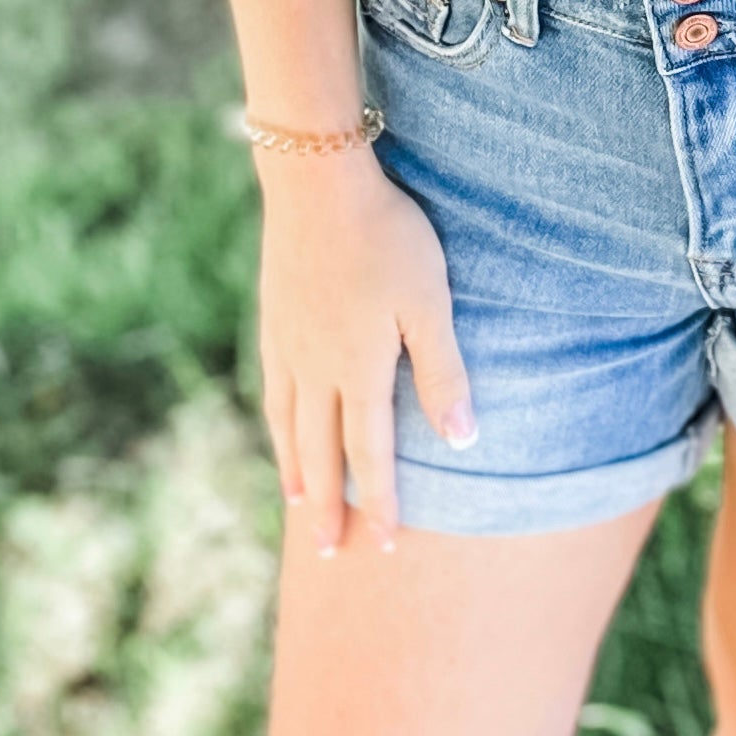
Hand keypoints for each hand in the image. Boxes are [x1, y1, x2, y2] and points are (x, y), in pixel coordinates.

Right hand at [255, 148, 473, 558]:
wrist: (317, 182)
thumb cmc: (387, 238)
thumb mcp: (429, 304)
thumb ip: (443, 373)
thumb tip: (462, 441)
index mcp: (358, 371)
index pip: (369, 453)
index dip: (378, 501)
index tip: (381, 545)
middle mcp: (315, 369)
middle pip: (321, 452)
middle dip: (328, 506)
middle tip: (327, 553)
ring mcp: (287, 345)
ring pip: (290, 426)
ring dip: (296, 471)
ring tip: (297, 506)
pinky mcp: (273, 319)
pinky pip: (272, 390)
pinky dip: (277, 423)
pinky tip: (280, 428)